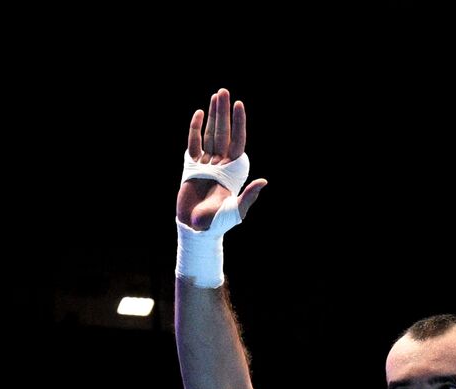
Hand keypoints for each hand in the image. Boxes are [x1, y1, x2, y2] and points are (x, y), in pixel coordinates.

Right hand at [177, 88, 267, 229]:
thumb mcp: (236, 212)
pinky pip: (194, 143)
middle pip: (222, 133)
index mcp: (233, 171)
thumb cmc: (217, 223)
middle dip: (223, 112)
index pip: (237, 141)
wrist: (195, 229)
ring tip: (216, 96)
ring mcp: (206, 164)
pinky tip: (198, 114)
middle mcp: (221, 164)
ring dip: (212, 115)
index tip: (239, 105)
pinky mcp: (192, 167)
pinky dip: (195, 129)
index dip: (238, 123)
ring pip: (209, 134)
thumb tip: (263, 182)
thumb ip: (248, 196)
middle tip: (224, 91)